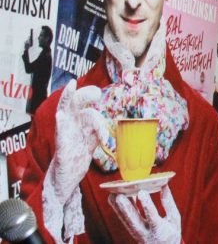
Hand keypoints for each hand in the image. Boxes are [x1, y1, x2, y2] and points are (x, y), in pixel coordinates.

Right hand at [51, 80, 107, 203]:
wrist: (65, 181)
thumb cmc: (76, 159)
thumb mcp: (90, 142)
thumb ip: (97, 131)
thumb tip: (107, 125)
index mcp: (77, 125)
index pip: (88, 111)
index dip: (98, 115)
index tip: (104, 125)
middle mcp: (70, 127)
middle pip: (73, 104)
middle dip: (82, 92)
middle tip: (94, 90)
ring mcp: (64, 136)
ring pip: (63, 112)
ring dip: (67, 99)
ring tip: (71, 86)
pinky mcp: (62, 149)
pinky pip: (60, 134)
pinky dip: (61, 125)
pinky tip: (61, 116)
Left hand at [109, 185, 181, 243]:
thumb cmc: (170, 233)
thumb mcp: (174, 219)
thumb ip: (168, 203)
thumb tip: (164, 185)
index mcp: (159, 230)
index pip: (152, 217)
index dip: (147, 204)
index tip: (142, 192)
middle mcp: (144, 232)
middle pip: (132, 220)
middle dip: (125, 207)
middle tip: (119, 194)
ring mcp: (135, 232)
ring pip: (124, 218)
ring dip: (118, 206)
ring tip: (113, 192)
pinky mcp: (130, 229)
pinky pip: (123, 217)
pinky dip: (119, 206)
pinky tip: (116, 194)